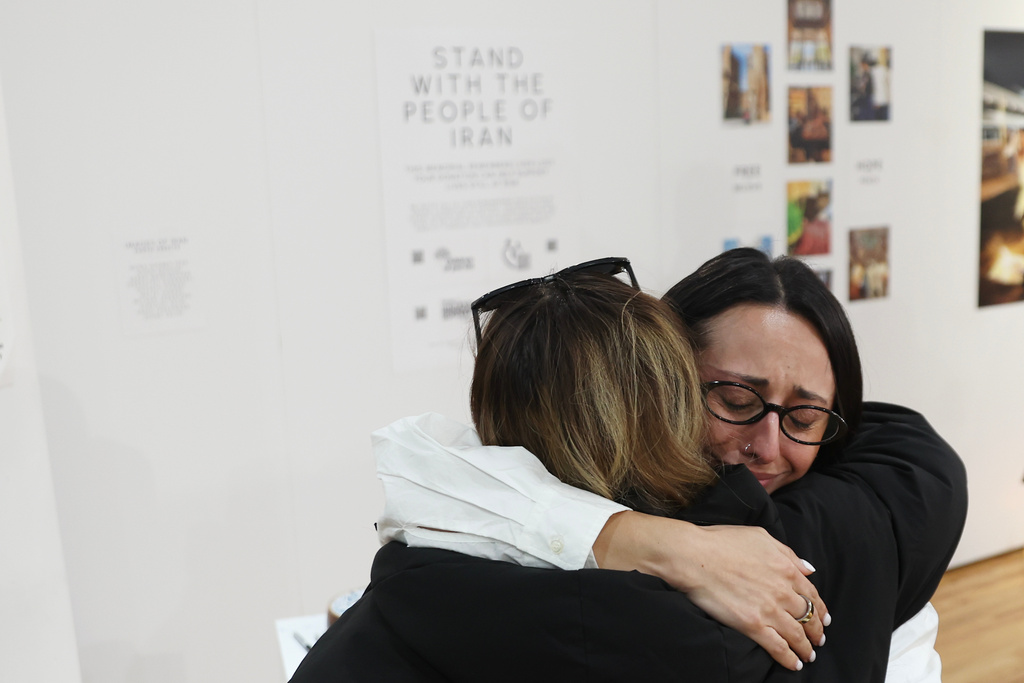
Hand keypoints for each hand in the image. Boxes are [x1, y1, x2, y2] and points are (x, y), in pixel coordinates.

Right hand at [594, 512, 827, 671]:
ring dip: (806, 648)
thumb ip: (787, 553)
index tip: (823, 618)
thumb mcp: (760, 536)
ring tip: (808, 656)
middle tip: (817, 640)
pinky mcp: (753, 625)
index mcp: (786, 568)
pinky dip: (789, 658)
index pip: (812, 593)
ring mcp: (769, 610)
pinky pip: (778, 647)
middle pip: (808, 616)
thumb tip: (807, 568)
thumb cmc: (721, 542)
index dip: (820, 608)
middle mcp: (783, 591)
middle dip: (815, 631)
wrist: (694, 556)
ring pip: (797, 634)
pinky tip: (794, 664)